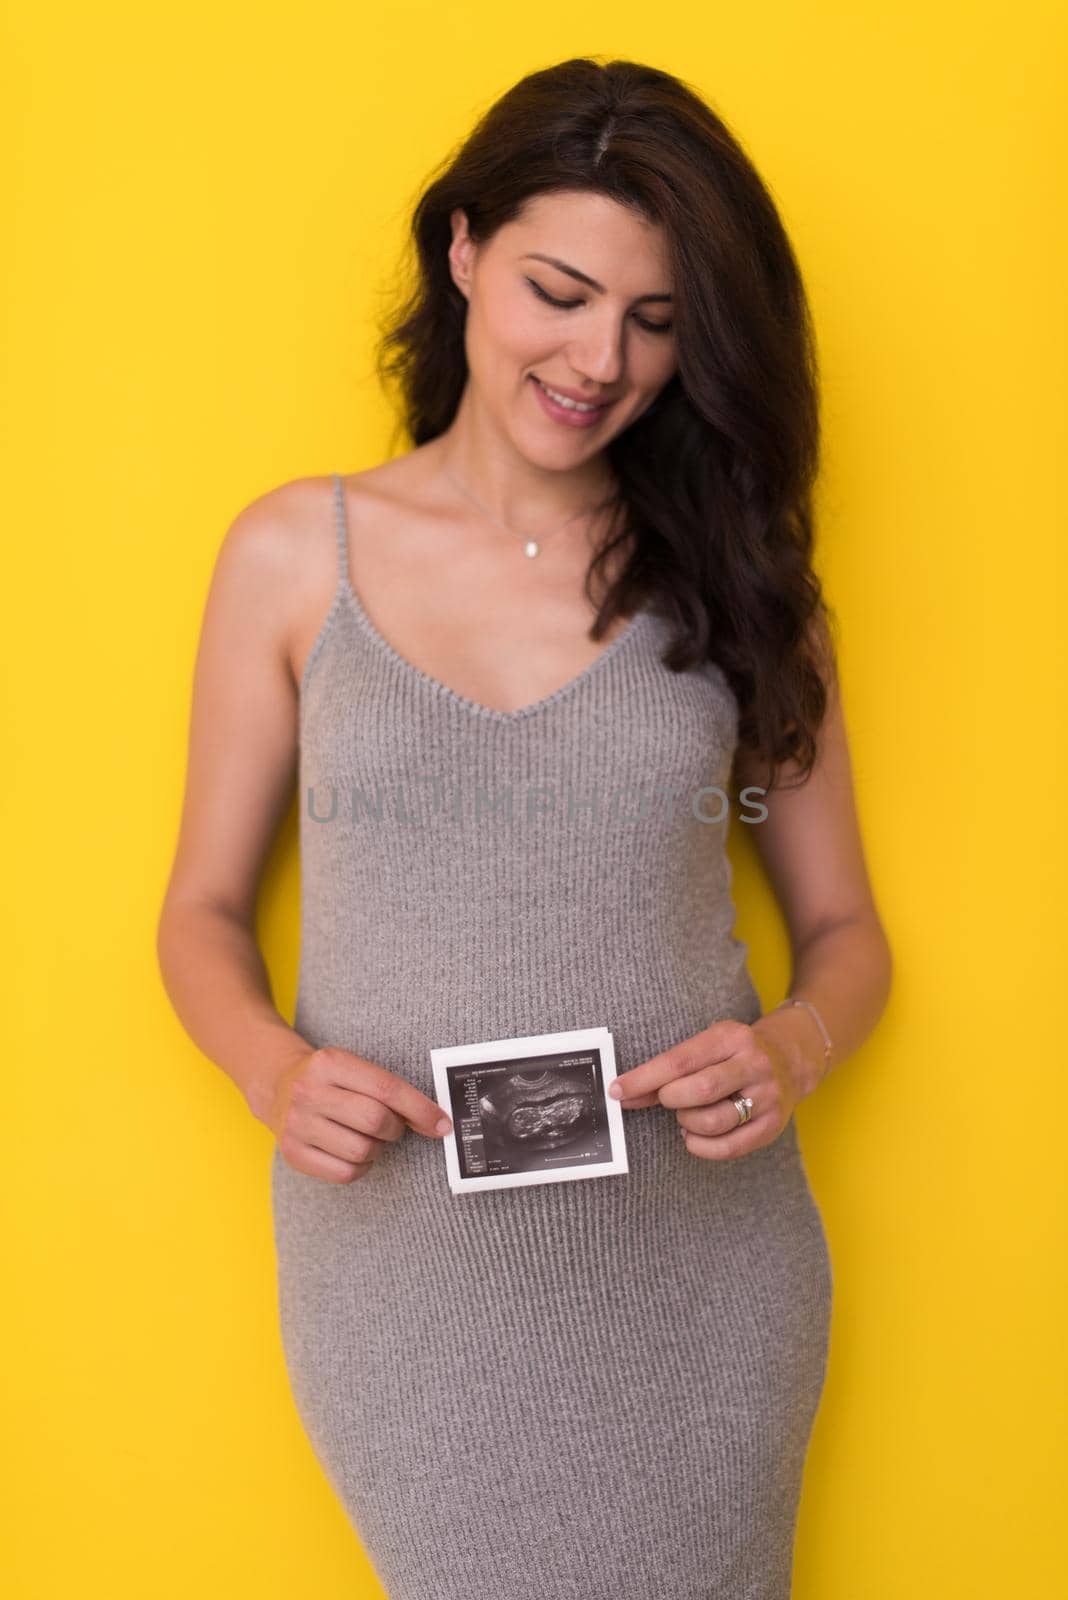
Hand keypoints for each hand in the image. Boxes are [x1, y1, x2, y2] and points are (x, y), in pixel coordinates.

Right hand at [266, 1046, 452, 1184]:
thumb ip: (388, 1088)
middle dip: (396, 1128)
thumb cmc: (330, 1079)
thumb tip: (434, 1120)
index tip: (441, 1124)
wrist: (278, 1086)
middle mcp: (309, 1092)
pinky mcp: (293, 1154)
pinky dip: (361, 1166)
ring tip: (368, 1136)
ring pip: (362, 1151)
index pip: (387, 1089)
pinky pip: (345, 1173)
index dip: (420, 1109)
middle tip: (394, 1126)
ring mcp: (297, 1125)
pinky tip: (353, 1150)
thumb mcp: (353, 1067)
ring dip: (377, 1148)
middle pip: (375, 1121)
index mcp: (329, 1062)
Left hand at [607, 1017, 808, 1161]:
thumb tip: (625, 1093)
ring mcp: (767, 1096)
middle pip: (699, 1090)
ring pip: (713, 1121)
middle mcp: (754, 1064)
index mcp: (732, 1037)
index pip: (680, 1061)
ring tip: (685, 1114)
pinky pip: (728, 1147)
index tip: (618, 1090)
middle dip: (669, 1099)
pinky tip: (693, 1136)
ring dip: (686, 1122)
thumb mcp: (706, 1046)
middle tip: (666, 1099)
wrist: (790, 1061)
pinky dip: (701, 1146)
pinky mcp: (772, 1126)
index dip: (644, 1079)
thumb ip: (669, 1070)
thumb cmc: (734, 1054)